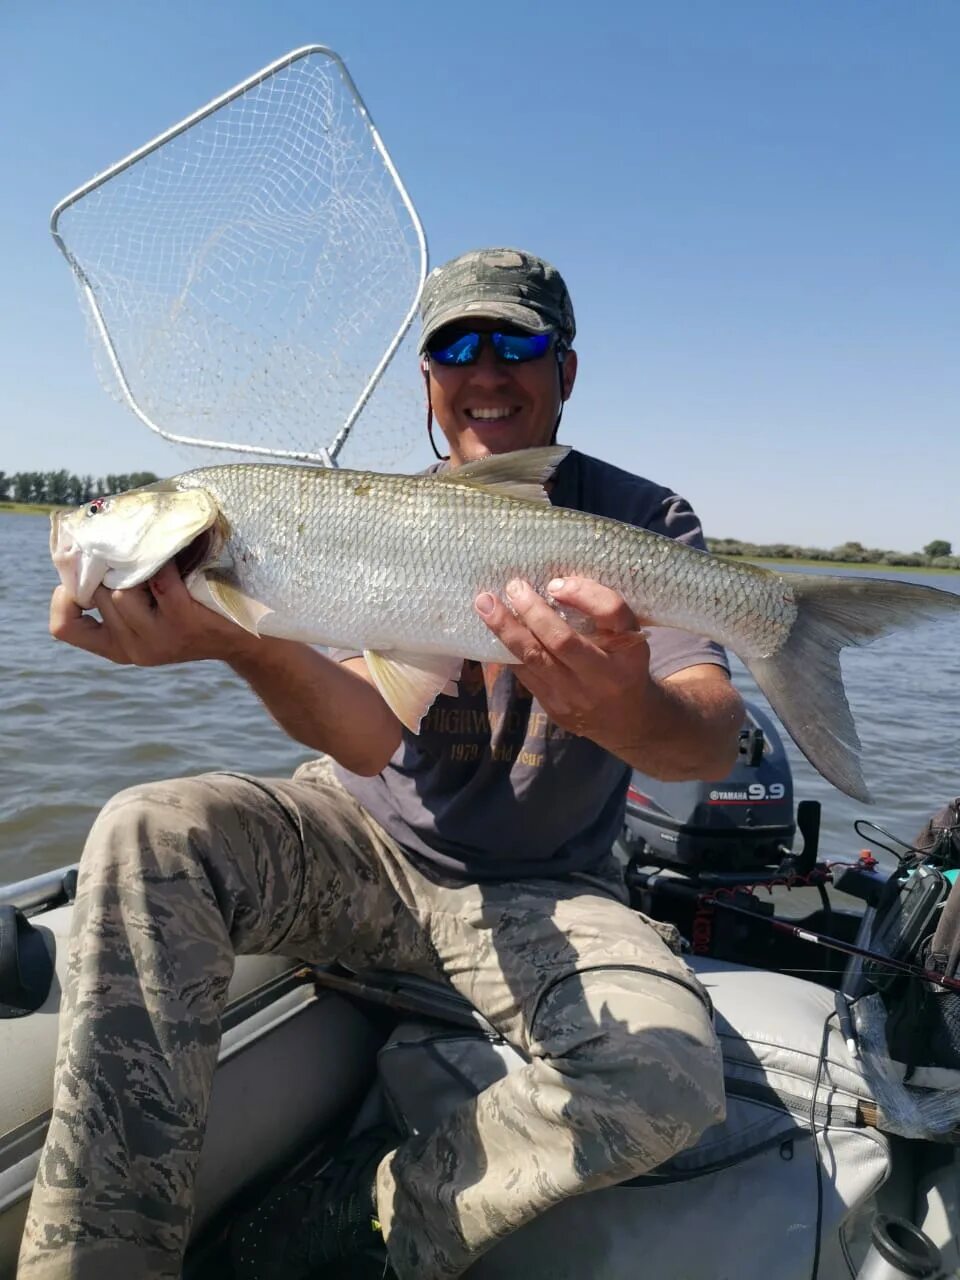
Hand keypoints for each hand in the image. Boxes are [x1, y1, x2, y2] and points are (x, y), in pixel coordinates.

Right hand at [49, 562, 257, 666]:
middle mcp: (135, 649)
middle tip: (131, 547)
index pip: (65, 628)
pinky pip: (158, 580)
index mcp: (121, 648)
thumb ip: (125, 591)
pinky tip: (178, 548)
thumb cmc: (202, 612)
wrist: (257, 638)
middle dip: (108, 565)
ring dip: (136, 563)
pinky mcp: (184, 622)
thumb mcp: (157, 613)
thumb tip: (93, 543)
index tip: (78, 574)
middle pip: (94, 594)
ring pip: (119, 590)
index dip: (63, 596)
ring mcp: (159, 639)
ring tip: (157, 551)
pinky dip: (165, 558)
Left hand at [474, 575, 655, 748]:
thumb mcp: (629, 636)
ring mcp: (575, 695)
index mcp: (629, 650)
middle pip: (562, 641)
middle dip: (532, 611)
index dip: (584, 594)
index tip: (557, 583)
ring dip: (505, 629)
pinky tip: (491, 629)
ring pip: (533, 659)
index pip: (611, 613)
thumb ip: (602, 610)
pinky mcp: (553, 707)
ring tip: (485, 603)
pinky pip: (524, 673)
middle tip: (513, 586)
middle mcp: (604, 675)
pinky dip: (506, 648)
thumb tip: (555, 586)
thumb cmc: (624, 665)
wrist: (626, 721)